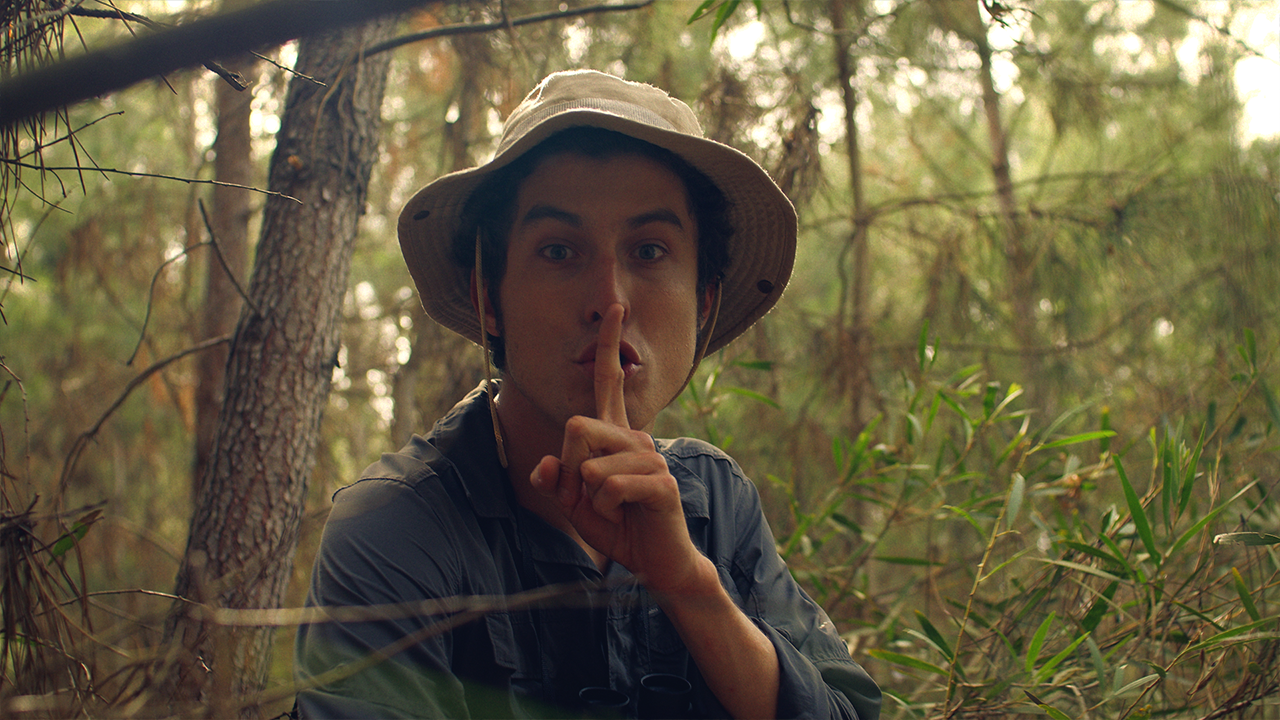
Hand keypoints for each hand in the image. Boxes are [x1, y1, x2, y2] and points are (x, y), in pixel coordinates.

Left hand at [530, 304, 703, 592]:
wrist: (654, 564)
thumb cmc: (617, 527)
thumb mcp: (573, 503)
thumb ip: (556, 480)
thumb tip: (545, 466)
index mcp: (615, 435)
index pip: (609, 382)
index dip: (608, 345)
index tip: (614, 308)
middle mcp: (635, 438)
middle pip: (577, 428)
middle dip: (569, 472)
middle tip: (588, 497)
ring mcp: (651, 458)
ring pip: (592, 464)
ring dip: (589, 499)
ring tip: (611, 510)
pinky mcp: (661, 483)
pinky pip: (611, 486)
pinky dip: (604, 508)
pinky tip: (622, 515)